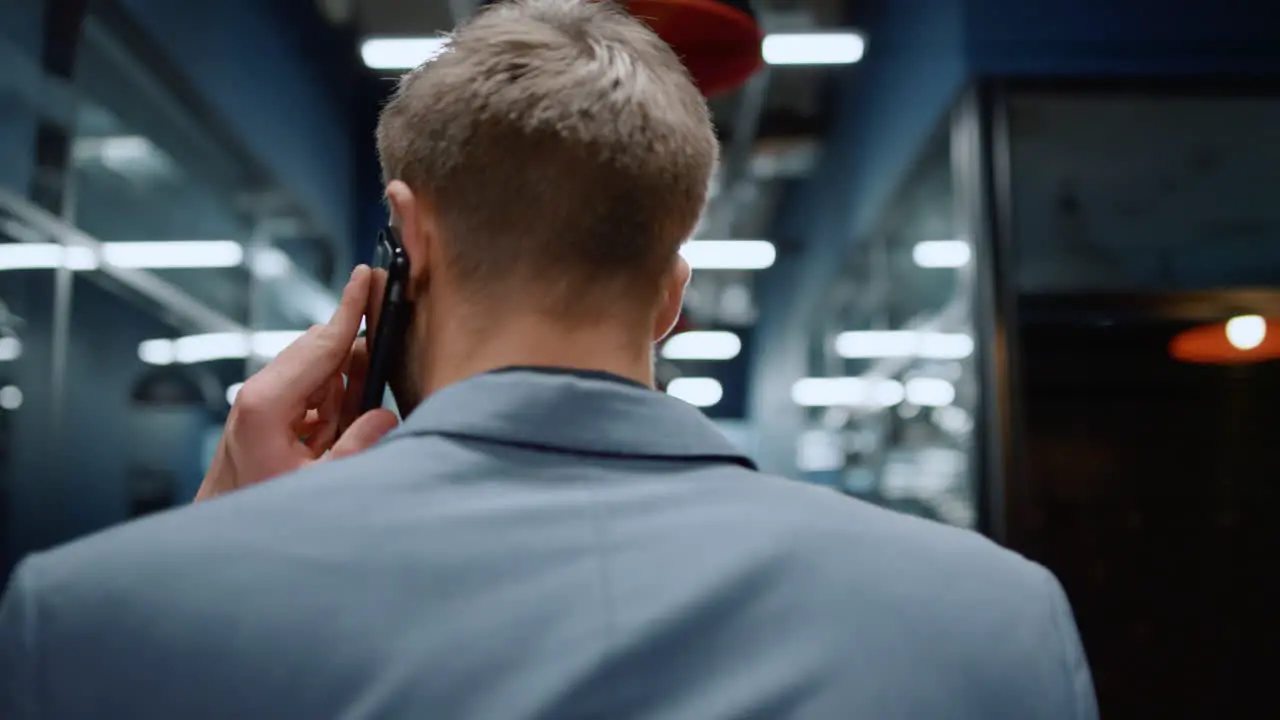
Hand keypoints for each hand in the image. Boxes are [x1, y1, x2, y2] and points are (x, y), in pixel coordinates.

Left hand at [195, 266, 399, 501]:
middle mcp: (259, 393)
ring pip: (319, 372)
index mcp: (267, 404)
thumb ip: (358, 445)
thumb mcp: (320, 485)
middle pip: (321, 351)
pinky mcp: (264, 411)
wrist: (219, 537)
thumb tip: (385, 415)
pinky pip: (311, 393)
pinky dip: (331, 407)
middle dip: (355, 363)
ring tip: (335, 440)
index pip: (321, 344)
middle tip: (375, 388)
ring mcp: (259, 400)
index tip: (366, 276)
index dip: (349, 309)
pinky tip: (328, 439)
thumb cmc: (262, 512)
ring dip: (342, 395)